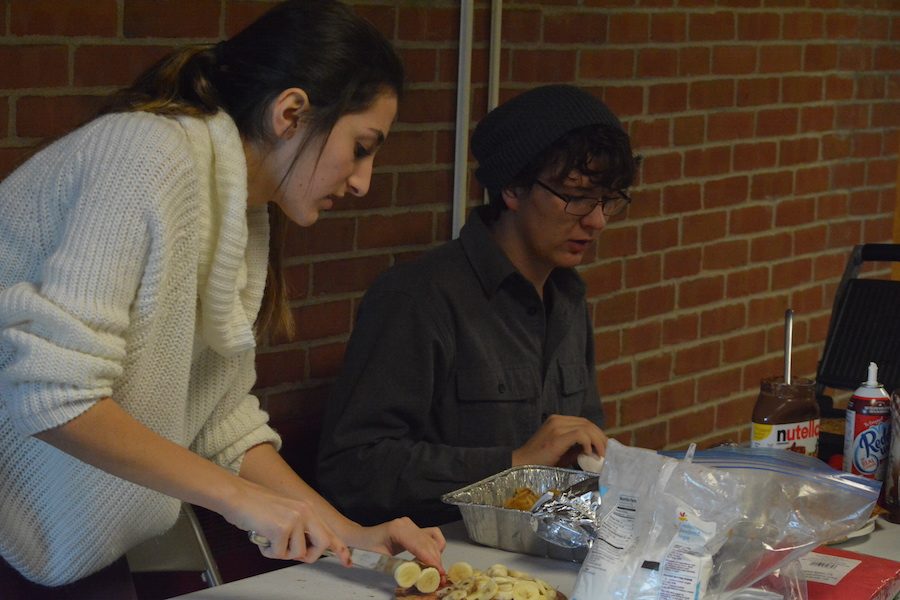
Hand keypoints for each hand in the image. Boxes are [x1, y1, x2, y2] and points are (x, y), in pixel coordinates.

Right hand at [221, 479, 351, 565]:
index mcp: (307, 509)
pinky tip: (261, 538)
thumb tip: (305, 550)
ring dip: (281, 552)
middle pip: (323, 544)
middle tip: (291, 553)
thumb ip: (299, 528)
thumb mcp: (284, 513)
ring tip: (269, 539)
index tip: (348, 561)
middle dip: (309, 555)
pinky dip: (268, 552)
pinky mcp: (281, 528)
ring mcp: (295, 519)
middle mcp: (305, 512)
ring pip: (297, 553)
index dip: (340, 549)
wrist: (236, 496)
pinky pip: (279, 554)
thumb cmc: (255, 506)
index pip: (329, 531)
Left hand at [349, 517, 445, 571]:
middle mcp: (406, 524)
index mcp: (397, 530)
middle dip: (436, 561)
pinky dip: (435, 547)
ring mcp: (411, 525)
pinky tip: (432, 559)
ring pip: (432, 540)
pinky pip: (431, 535)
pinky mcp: (414, 528)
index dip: (431, 559)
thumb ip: (395, 567)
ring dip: (437, 556)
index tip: (439, 572)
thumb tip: (412, 578)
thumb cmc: (366, 548)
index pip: (419, 545)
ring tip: (436, 571)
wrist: (361, 537)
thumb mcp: (378, 559)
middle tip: (440, 578)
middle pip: (428, 543)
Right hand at [511, 414, 607, 467]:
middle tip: (606, 452)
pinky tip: (589, 453)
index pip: (584, 423)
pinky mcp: (557, 436)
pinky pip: (580, 434)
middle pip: (587, 423)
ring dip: (597, 441)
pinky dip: (589, 443)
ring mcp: (557, 426)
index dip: (597, 434)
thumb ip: (576, 448)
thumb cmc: (540, 461)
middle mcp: (558, 420)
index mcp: (558, 420)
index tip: (604, 448)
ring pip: (586, 427)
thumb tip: (594, 451)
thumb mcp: (561, 452)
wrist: (521, 464)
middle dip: (600, 437)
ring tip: (601, 455)